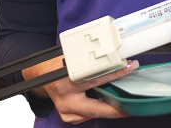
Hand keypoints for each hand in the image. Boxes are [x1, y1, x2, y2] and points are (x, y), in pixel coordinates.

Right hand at [23, 57, 139, 123]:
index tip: (130, 67)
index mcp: (66, 81)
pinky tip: (107, 105)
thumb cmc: (57, 65)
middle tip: (130, 106)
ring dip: (108, 109)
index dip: (114, 73)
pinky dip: (98, 111)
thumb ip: (88, 60)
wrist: (39, 77)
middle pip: (95, 108)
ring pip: (92, 114)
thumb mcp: (71, 57)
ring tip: (123, 103)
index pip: (95, 78)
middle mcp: (65, 99)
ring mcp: (66, 111)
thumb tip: (112, 54)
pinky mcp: (67, 117)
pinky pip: (87, 116)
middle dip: (115, 109)